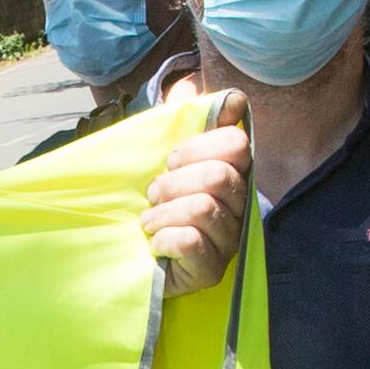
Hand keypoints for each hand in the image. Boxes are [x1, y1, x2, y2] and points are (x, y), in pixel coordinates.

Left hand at [140, 114, 252, 290]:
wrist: (128, 254)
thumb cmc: (153, 200)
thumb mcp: (166, 154)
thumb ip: (194, 119)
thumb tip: (233, 99)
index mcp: (233, 173)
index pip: (237, 144)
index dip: (198, 148)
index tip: (172, 161)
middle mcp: (241, 206)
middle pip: (218, 176)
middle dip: (173, 183)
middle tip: (154, 196)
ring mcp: (230, 240)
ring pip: (203, 208)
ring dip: (163, 213)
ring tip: (150, 221)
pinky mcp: (212, 269)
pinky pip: (190, 241)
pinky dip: (163, 239)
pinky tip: (156, 244)